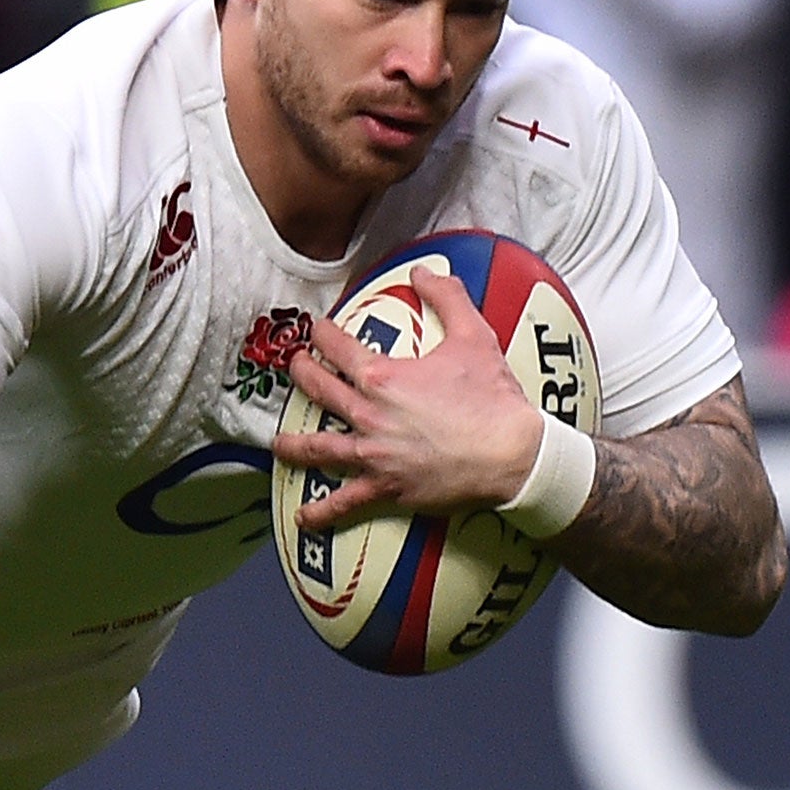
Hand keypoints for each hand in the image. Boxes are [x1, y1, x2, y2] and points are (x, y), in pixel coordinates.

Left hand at [273, 266, 542, 529]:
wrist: (512, 454)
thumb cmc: (492, 397)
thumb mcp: (474, 336)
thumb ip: (447, 297)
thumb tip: (425, 271)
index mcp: (382, 377)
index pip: (338, 348)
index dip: (322, 334)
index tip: (315, 329)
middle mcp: (368, 415)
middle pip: (319, 390)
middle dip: (301, 373)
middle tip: (294, 366)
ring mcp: (373, 454)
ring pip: (319, 447)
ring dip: (293, 443)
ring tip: (276, 442)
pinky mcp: (385, 488)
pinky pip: (345, 502)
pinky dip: (321, 513)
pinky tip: (303, 518)